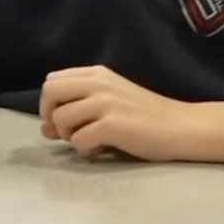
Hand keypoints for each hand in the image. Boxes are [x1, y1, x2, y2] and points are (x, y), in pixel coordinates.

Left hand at [39, 65, 223, 163]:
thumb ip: (78, 108)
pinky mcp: (113, 125)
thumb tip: (45, 128)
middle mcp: (99, 83)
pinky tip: (101, 149)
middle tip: (67, 131)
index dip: (50, 103)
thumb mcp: (110, 101)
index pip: (53, 80)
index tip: (63, 119)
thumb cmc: (144, 116)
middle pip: (50, 92)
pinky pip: (78, 140)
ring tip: (90, 140)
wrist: (179, 127)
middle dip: (50, 115)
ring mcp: (106, 103)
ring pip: (60, 118)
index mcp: (97, 74)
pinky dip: (85, 149)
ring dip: (69, 136)